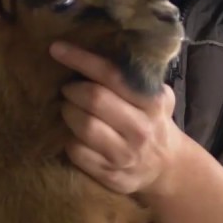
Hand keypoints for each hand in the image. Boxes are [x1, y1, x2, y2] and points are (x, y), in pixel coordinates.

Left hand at [50, 41, 186, 199]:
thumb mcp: (156, 97)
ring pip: (83, 127)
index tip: (56, 48)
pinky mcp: (109, 175)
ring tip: (69, 108)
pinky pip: (77, 152)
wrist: (166, 167)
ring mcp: (125, 155)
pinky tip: (72, 133)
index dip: (82, 59)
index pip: (113, 75)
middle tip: (67, 88)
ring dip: (68, 112)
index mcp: (152, 103)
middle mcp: (141, 129)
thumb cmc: (152, 121)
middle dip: (72, 89)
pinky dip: (68, 139)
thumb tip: (99, 47)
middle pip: (94, 99)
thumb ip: (136, 77)